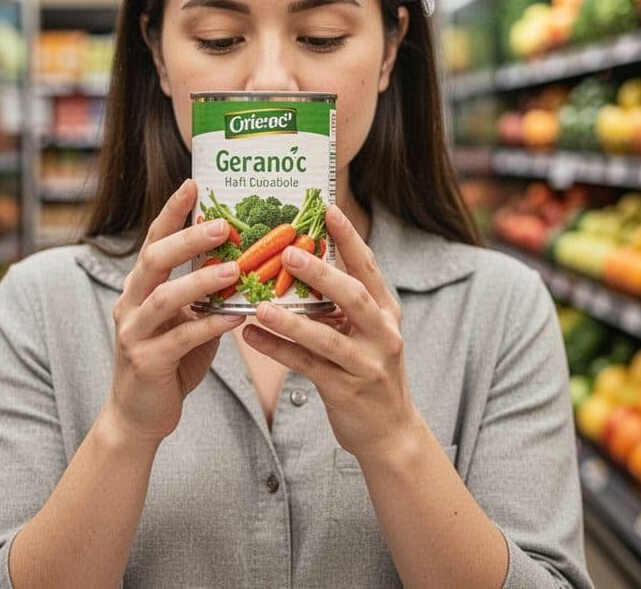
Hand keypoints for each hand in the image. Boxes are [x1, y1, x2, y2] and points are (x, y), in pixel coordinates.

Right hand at [105, 179, 243, 446]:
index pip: (153, 241)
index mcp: (140, 289)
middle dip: (187, 239)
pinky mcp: (146, 363)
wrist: (138, 416)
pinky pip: (180, 339)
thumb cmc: (169, 363)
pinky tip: (236, 318)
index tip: (193, 184)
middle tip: (222, 225)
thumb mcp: (187, 321)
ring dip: (201, 281)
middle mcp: (130, 304)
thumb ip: (205, 295)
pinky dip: (210, 326)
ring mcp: (134, 334)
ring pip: (165, 298)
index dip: (172, 212)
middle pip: (153, 260)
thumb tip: (244, 263)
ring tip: (233, 269)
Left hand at [242, 206, 421, 461]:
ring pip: (327, 337)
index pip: (368, 267)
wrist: (389, 431)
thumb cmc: (367, 371)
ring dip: (292, 320)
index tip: (328, 208)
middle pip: (352, 296)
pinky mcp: (347, 391)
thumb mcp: (365, 332)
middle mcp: (382, 333)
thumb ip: (342, 303)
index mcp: (386, 311)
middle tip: (287, 252)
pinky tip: (251, 337)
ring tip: (260, 304)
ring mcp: (367, 364)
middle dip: (321, 273)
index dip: (349, 238)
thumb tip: (301, 262)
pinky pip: (308, 367)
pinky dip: (278, 350)